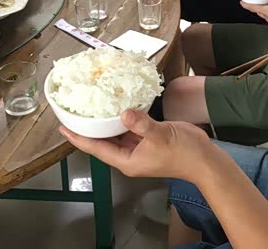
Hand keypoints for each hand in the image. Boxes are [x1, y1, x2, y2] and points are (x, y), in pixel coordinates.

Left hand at [60, 110, 213, 183]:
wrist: (204, 159)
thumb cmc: (183, 153)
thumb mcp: (160, 136)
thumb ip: (141, 124)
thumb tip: (124, 113)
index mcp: (127, 160)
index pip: (97, 149)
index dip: (79, 139)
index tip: (64, 128)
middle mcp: (130, 155)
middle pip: (103, 142)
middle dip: (89, 129)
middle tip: (74, 113)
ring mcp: (139, 147)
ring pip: (116, 134)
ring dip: (105, 123)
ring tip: (91, 108)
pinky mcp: (149, 139)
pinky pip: (130, 128)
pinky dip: (123, 119)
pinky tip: (119, 107)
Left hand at [241, 0, 267, 29]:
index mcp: (266, 12)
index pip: (252, 8)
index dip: (246, 5)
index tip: (241, 2)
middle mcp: (267, 17)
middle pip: (257, 11)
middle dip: (253, 6)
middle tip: (251, 0)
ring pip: (263, 13)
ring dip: (261, 7)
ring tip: (262, 1)